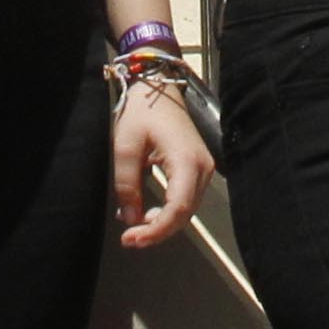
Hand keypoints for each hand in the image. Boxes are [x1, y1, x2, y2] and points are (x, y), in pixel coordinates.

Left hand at [109, 82, 213, 247]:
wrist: (158, 88)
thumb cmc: (142, 112)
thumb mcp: (124, 147)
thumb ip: (127, 184)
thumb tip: (130, 219)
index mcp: (186, 160)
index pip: (178, 208)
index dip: (156, 230)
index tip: (131, 239)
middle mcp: (202, 167)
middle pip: (185, 214)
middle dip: (157, 231)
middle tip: (129, 239)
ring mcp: (203, 168)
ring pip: (186, 210)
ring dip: (162, 223)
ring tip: (134, 229)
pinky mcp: (197, 168)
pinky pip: (185, 199)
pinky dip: (167, 212)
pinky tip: (146, 215)